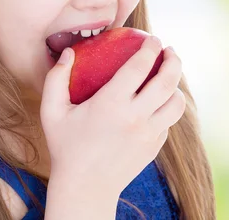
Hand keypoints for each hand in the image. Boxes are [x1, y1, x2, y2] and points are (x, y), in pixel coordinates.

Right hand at [40, 35, 185, 196]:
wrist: (84, 189)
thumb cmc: (65, 147)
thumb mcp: (51, 112)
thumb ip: (56, 78)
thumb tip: (69, 52)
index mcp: (111, 104)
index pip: (139, 66)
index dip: (150, 48)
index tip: (152, 39)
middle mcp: (135, 117)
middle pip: (167, 81)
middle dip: (173, 60)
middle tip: (169, 51)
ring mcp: (148, 134)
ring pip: (176, 103)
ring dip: (176, 85)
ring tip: (169, 76)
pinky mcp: (154, 146)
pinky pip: (168, 121)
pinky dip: (167, 107)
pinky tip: (157, 101)